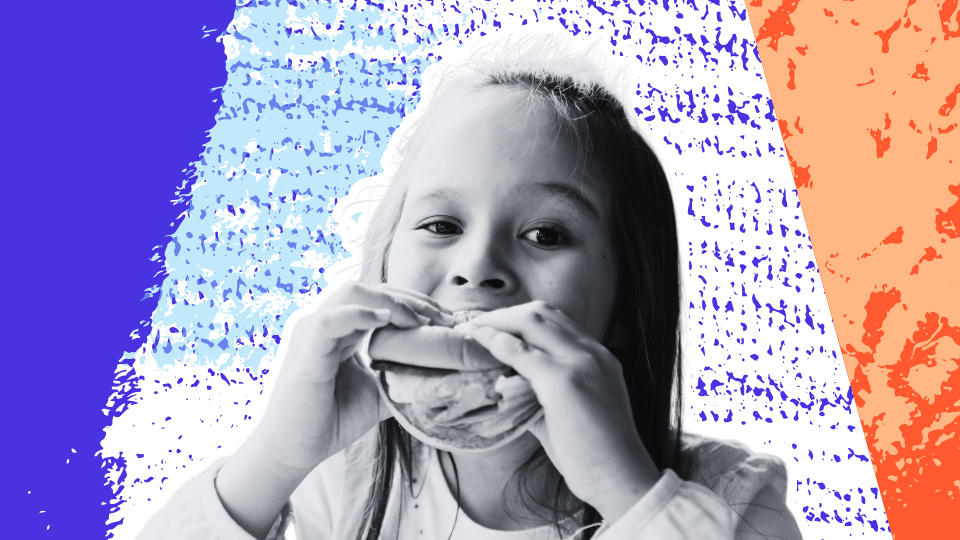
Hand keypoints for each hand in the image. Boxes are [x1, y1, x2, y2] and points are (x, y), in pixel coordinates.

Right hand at [256, 282, 457, 469]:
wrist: (293, 451)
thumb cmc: (330, 420)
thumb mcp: (377, 394)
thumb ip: (401, 377)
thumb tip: (442, 373)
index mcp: (341, 330)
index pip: (379, 299)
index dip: (413, 303)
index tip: (446, 320)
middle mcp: (325, 323)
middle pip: (370, 289)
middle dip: (410, 299)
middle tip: (442, 319)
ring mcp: (312, 333)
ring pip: (352, 293)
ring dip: (392, 302)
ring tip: (419, 322)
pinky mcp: (306, 351)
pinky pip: (330, 319)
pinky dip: (360, 314)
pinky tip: (385, 320)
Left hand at [457, 301, 660, 522]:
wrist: (620, 479)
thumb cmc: (593, 454)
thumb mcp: (569, 411)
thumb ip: (541, 393)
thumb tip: (505, 389)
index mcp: (598, 357)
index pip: (555, 321)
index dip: (520, 318)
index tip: (494, 327)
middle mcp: (592, 352)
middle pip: (542, 312)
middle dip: (505, 314)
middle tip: (477, 326)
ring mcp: (580, 362)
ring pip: (531, 321)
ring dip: (497, 322)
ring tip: (472, 331)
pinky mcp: (564, 380)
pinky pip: (521, 352)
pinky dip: (495, 343)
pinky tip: (478, 344)